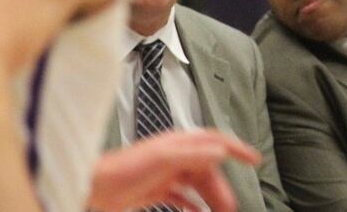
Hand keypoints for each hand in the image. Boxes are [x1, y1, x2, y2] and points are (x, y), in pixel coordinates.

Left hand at [88, 129, 258, 211]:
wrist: (93, 188)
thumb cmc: (123, 170)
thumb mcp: (162, 158)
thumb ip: (192, 154)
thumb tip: (220, 152)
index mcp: (180, 144)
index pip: (216, 141)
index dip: (237, 149)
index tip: (254, 160)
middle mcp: (176, 157)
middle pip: (209, 171)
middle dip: (222, 189)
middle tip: (231, 207)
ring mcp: (166, 174)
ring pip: (197, 186)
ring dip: (210, 200)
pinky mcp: (157, 191)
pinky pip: (183, 199)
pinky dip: (193, 207)